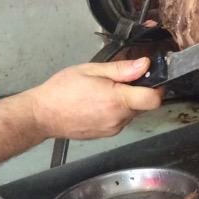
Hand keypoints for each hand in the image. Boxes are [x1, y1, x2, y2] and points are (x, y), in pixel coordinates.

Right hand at [27, 58, 163, 139]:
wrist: (41, 115)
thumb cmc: (62, 90)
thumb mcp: (91, 70)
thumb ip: (121, 69)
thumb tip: (144, 64)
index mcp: (117, 101)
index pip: (154, 99)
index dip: (157, 88)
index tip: (150, 78)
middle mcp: (119, 118)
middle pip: (145, 105)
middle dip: (138, 92)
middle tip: (121, 81)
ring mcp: (113, 129)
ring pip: (133, 113)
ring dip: (127, 102)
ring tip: (105, 92)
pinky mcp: (107, 134)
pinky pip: (122, 120)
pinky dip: (117, 111)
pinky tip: (100, 103)